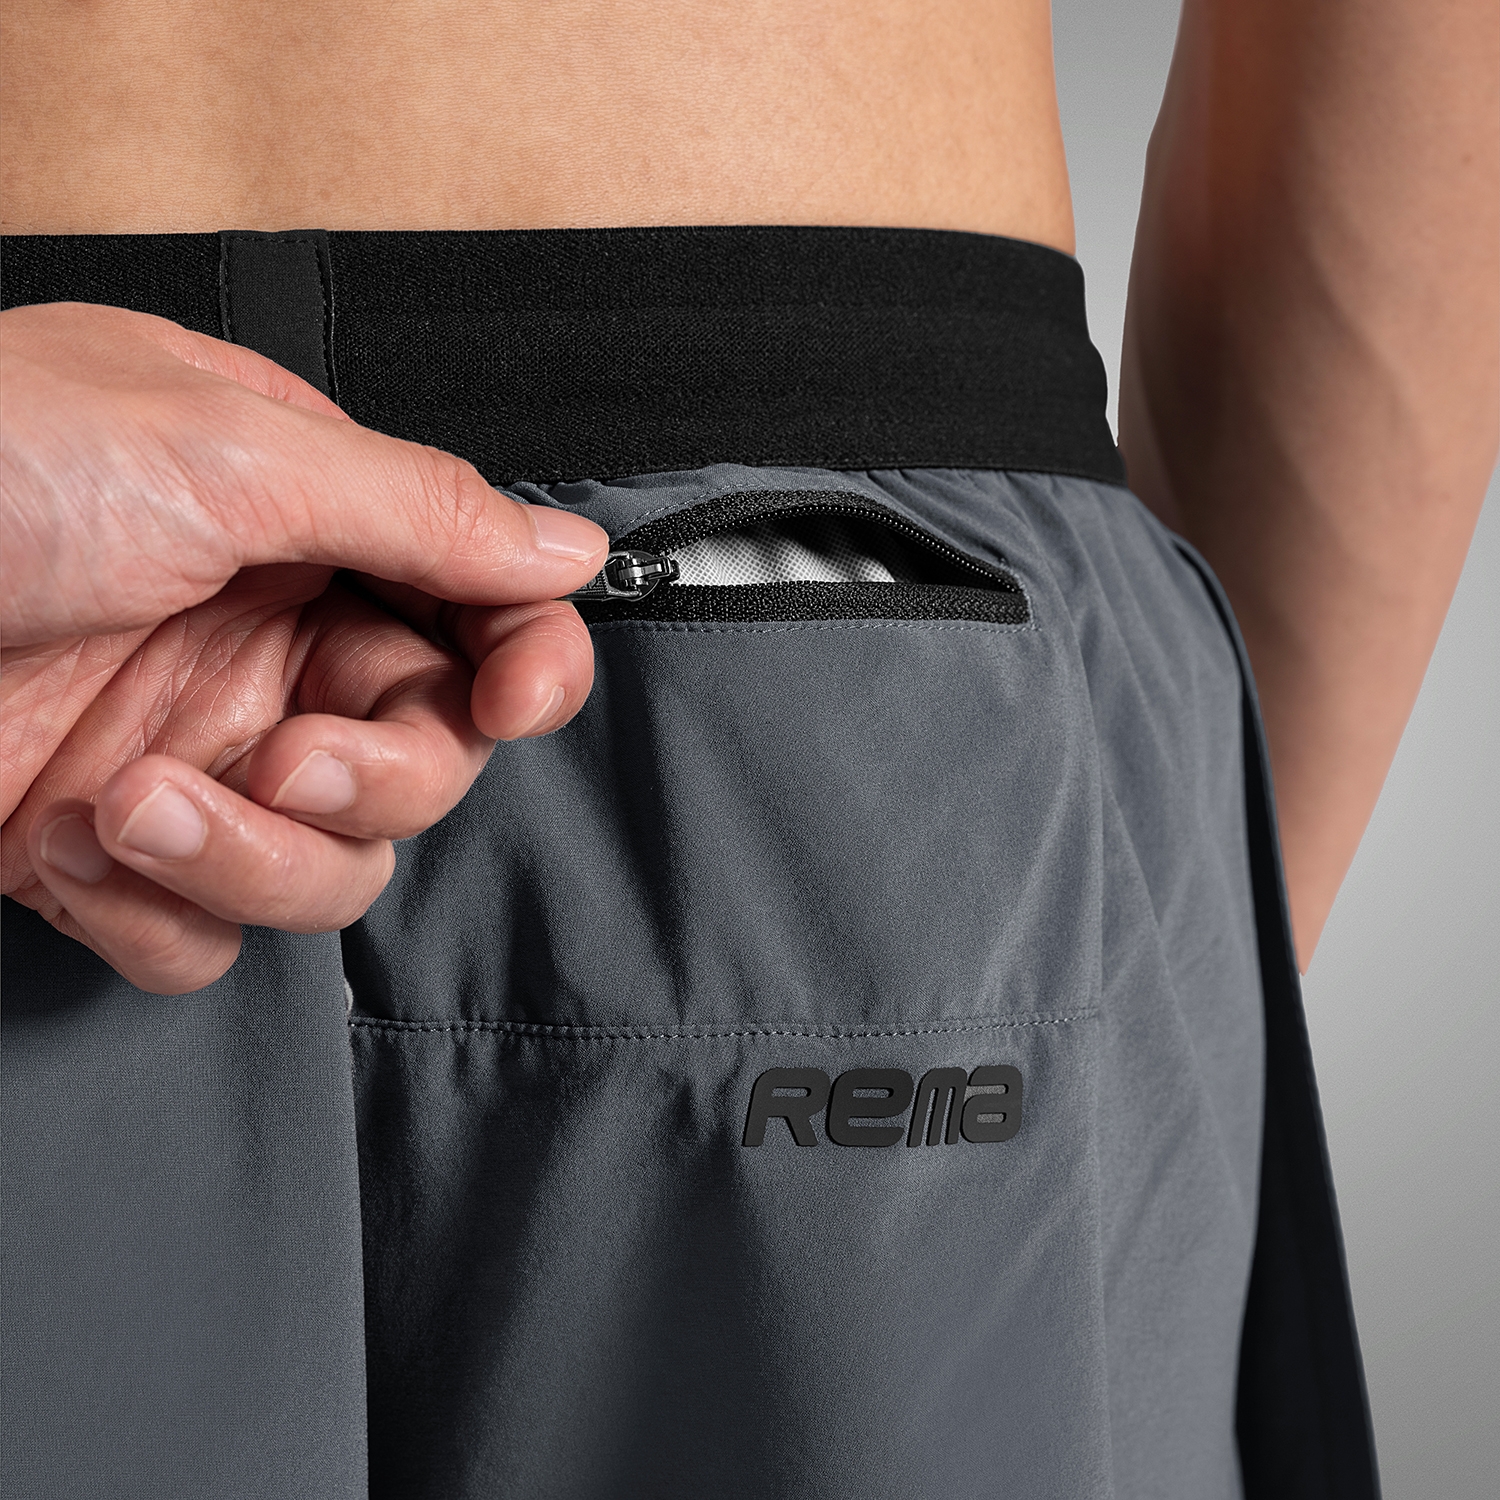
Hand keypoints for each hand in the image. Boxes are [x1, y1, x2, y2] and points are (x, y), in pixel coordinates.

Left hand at [1, 302, 608, 991]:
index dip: (524, 665)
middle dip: (372, 780)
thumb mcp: (221, 449)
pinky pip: (209, 935)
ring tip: (127, 798)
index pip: (480, 615)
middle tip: (292, 758)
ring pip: (329, 869)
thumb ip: (421, 507)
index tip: (514, 699)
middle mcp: (264, 647)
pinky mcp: (112, 851)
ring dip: (243, 856)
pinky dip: (145, 909)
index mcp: (306, 531)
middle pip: (425, 763)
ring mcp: (194, 754)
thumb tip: (564, 544)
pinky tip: (61, 837)